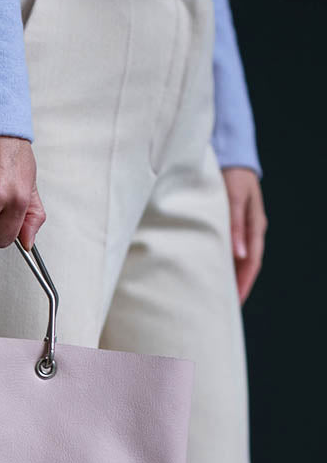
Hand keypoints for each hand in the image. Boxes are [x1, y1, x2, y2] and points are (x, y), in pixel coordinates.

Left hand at [223, 167, 267, 304]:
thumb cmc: (231, 175)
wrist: (228, 155)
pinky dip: (218, 262)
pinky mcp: (226, 225)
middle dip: (235, 286)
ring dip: (226, 276)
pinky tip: (207, 271)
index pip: (251, 263)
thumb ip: (235, 224)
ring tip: (212, 294)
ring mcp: (239, 228)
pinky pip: (224, 249)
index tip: (234, 302)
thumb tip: (238, 254)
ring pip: (234, 259)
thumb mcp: (234, 197)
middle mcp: (248, 231)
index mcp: (255, 227)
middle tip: (221, 307)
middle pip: (244, 265)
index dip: (243, 283)